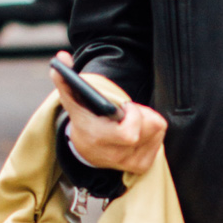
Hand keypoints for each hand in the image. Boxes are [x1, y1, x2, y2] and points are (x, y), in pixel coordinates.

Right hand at [49, 61, 166, 175]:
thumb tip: (62, 57)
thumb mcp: (72, 100)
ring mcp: (129, 162)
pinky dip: (152, 131)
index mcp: (99, 139)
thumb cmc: (84, 119)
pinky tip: (136, 130)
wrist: (85, 150)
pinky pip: (159, 139)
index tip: (125, 106)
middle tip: (128, 109)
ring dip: (147, 120)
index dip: (134, 116)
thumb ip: (65, 79)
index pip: (130, 134)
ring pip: (156, 131)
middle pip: (148, 129)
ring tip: (130, 119)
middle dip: (142, 113)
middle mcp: (115, 155)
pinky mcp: (141, 166)